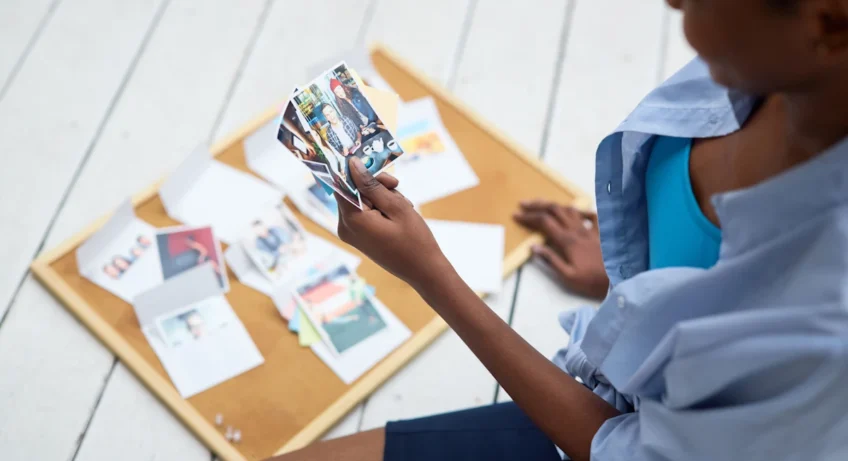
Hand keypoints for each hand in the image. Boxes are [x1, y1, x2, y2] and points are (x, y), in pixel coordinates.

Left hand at [336, 157, 454, 291]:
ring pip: (361, 199)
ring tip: (402, 207)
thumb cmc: (414, 240)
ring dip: (382, 197)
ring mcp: (351, 233)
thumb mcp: (396, 206)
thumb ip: (371, 185)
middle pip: (353, 190)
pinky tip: (398, 215)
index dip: (358, 170)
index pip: (342, 183)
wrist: (424, 270)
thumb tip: (352, 164)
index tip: (375, 166)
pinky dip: (380, 208)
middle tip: (397, 187)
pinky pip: (364, 212)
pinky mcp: (359, 236)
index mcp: (352, 219)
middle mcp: (345, 227)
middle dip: (375, 185)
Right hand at [514, 200, 608, 299]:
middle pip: (554, 210)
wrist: (620, 279)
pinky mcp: (602, 232)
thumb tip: (533, 246)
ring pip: (570, 209)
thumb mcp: (567, 276)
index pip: (544, 222)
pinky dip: (580, 210)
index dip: (529, 217)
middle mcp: (577, 230)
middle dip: (537, 205)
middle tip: (523, 205)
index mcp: (567, 241)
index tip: (516, 216)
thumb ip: (550, 260)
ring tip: (543, 205)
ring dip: (554, 205)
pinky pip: (591, 214)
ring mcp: (590, 229)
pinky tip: (575, 211)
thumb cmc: (592, 282)